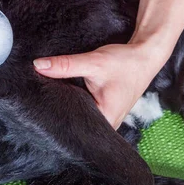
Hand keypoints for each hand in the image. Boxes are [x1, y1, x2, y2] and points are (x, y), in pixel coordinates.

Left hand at [33, 42, 167, 129]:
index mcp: (106, 120)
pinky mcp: (107, 111)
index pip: (73, 128)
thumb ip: (66, 65)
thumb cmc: (125, 62)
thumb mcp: (94, 62)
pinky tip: (65, 96)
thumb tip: (38, 66)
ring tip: (50, 99)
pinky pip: (87, 112)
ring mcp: (108, 119)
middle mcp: (108, 124)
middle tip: (40, 102)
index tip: (38, 110)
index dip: (55, 118)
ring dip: (68, 108)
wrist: (145, 56)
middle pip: (75, 124)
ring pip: (80, 118)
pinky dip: (76, 104)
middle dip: (59, 113)